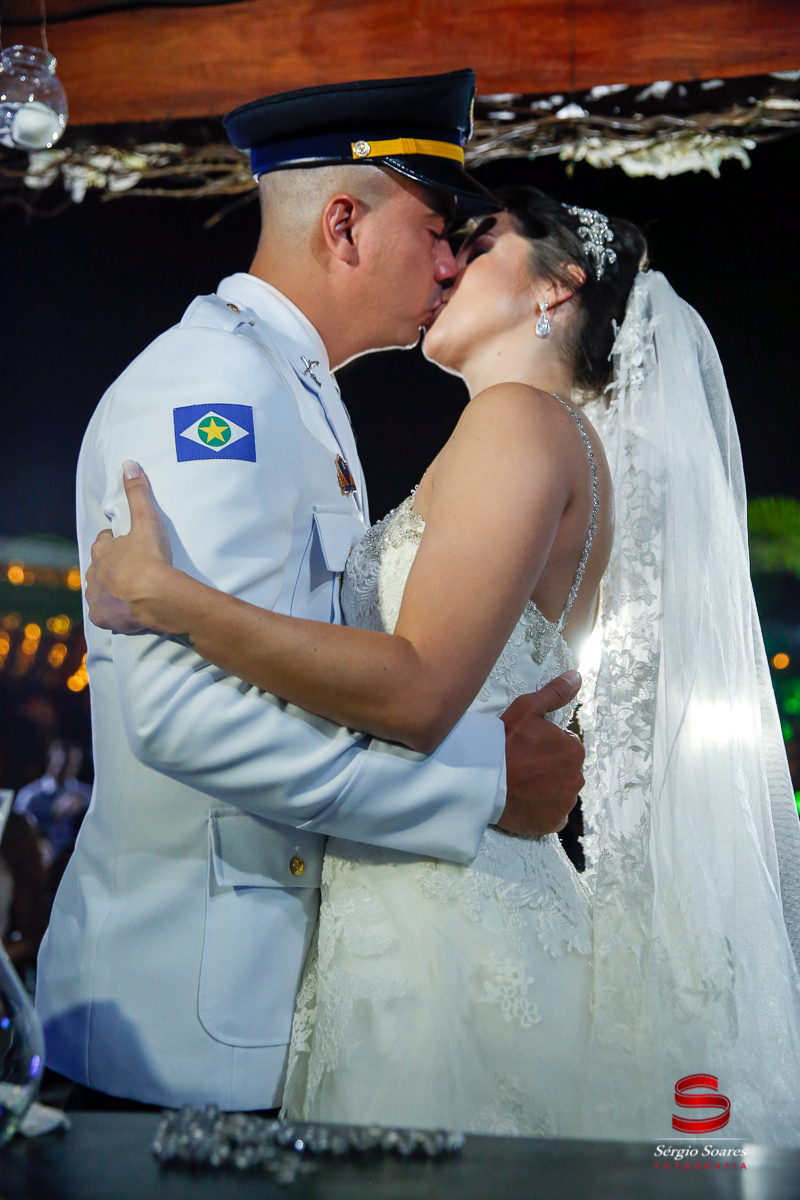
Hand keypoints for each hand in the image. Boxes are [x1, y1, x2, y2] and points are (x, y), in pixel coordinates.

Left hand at [85, 461, 172, 632]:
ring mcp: (97, 597)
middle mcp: (94, 574)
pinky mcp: (103, 618)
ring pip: (98, 591)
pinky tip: (123, 614)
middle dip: (110, 567)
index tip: (124, 544)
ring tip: (127, 593)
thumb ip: (138, 493)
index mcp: (103, 551)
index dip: (114, 542)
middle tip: (129, 570)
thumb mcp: (147, 520)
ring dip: (109, 591)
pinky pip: (103, 615)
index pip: (103, 542)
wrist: (155, 596)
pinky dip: (111, 614)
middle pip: (99, 568)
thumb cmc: (150, 558)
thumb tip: (128, 464)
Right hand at [497, 671, 584, 836]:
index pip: (566, 746)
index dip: (546, 746)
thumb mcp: (527, 709)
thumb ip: (555, 693)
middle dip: (549, 768)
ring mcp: (566, 802)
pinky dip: (543, 810)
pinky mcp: (554, 823)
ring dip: (547, 789)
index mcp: (574, 749)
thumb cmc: (504, 742)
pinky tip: (526, 802)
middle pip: (565, 770)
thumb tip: (577, 676)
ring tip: (522, 784)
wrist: (482, 780)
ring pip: (560, 792)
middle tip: (522, 766)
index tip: (527, 748)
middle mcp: (577, 777)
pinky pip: (553, 815)